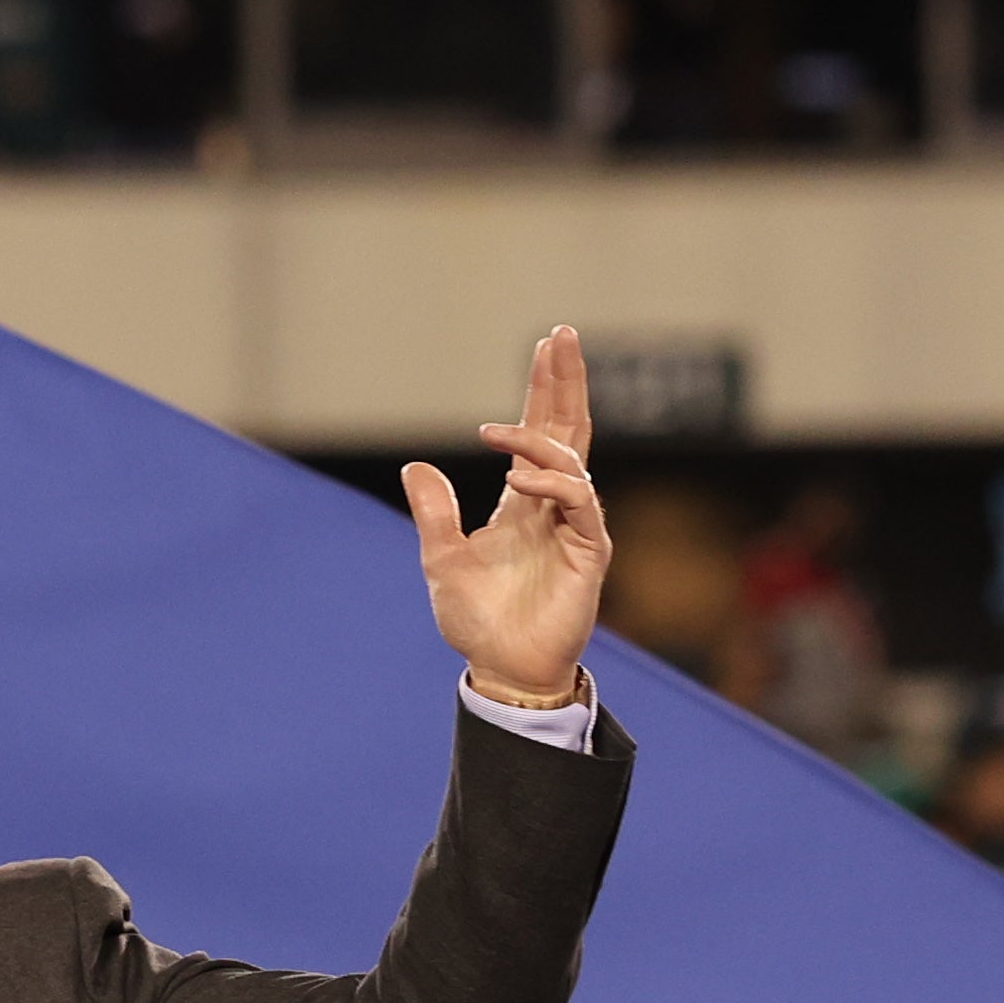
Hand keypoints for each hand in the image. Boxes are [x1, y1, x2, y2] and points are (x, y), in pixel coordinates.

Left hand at [400, 326, 613, 704]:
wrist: (501, 667)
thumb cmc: (476, 619)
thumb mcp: (441, 559)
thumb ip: (434, 513)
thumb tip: (414, 466)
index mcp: (524, 500)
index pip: (542, 430)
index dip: (545, 388)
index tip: (546, 345)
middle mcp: (554, 504)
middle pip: (569, 428)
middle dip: (565, 382)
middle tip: (563, 336)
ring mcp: (576, 525)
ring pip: (572, 460)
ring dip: (540, 436)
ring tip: (496, 433)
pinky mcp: (588, 551)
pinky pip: (578, 504)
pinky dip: (551, 484)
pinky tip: (518, 480)